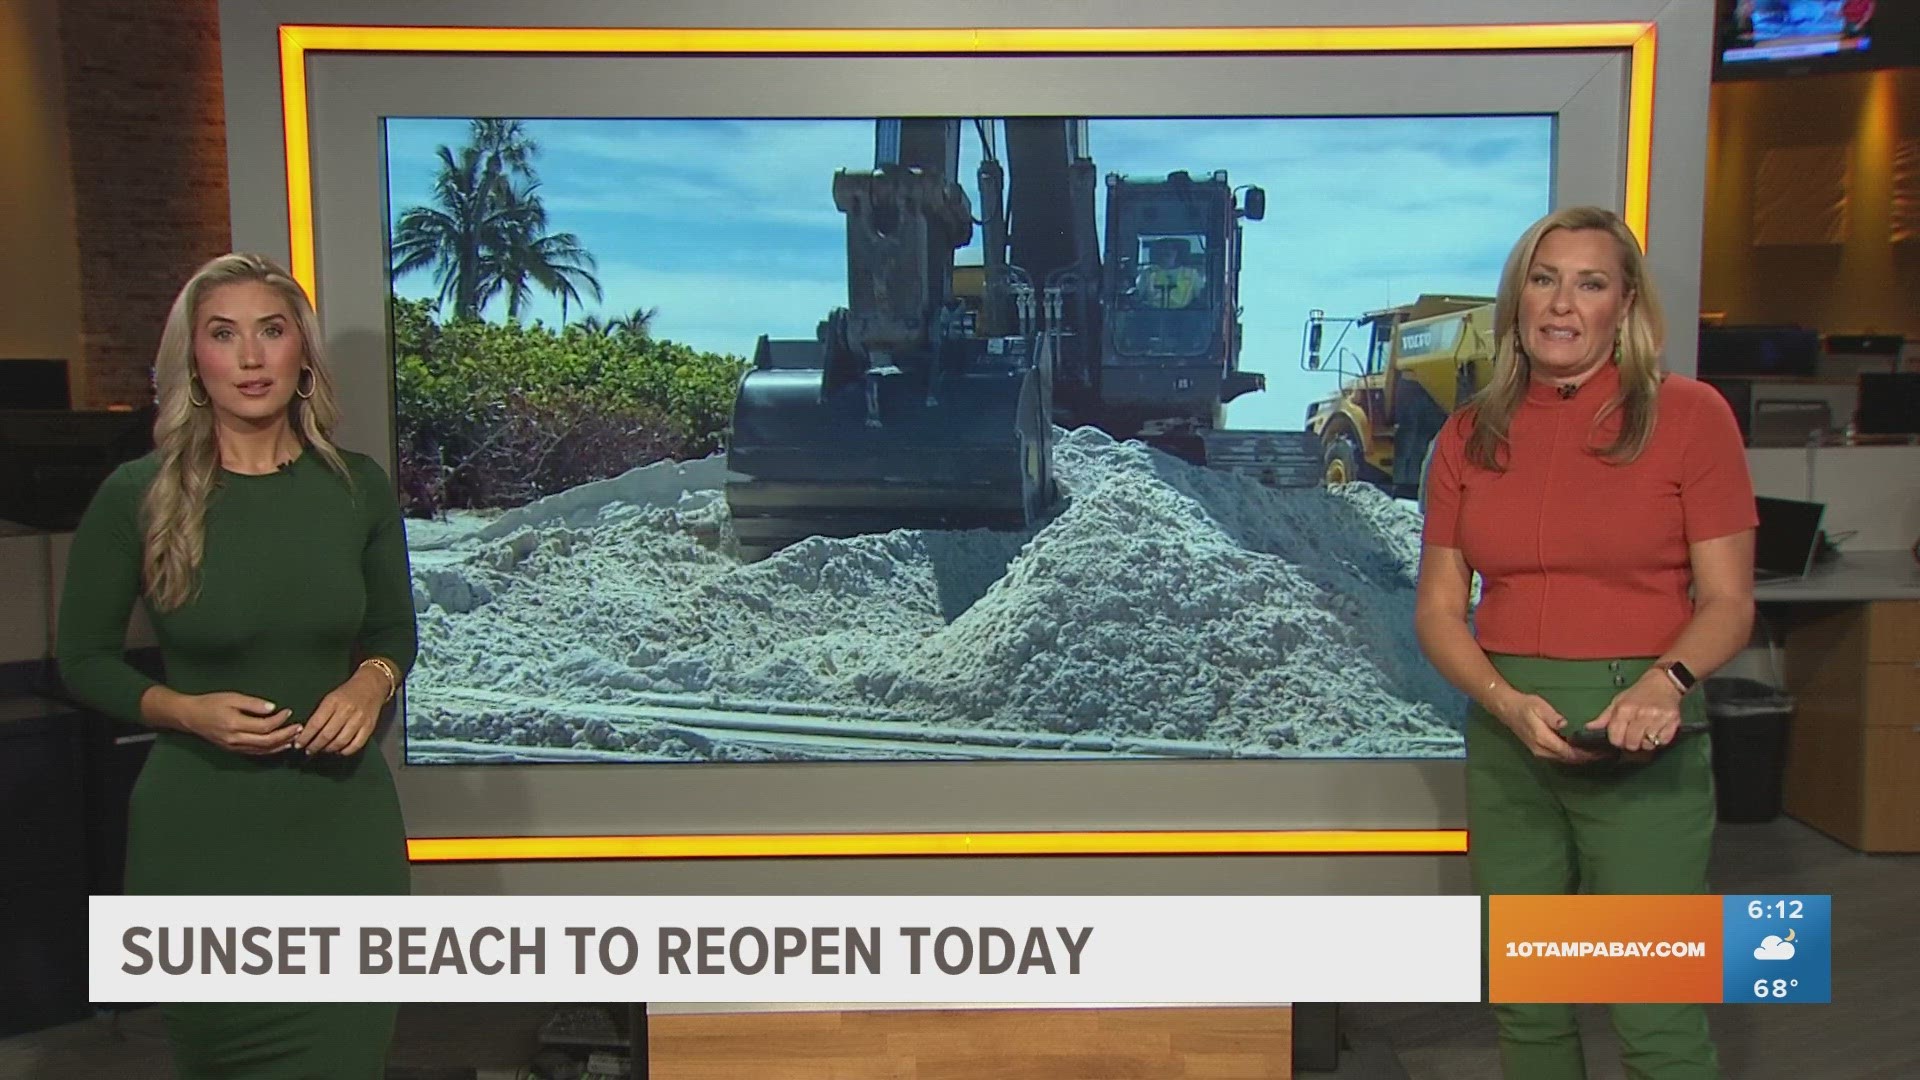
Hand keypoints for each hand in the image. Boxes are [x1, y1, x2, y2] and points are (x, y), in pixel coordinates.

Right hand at [178, 692, 298, 755]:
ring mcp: (234, 747)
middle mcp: (235, 739)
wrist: (190, 716)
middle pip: (267, 742)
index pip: (264, 727)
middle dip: (286, 735)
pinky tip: (280, 745)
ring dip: (281, 744)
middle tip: (300, 727)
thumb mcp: (231, 697)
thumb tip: (273, 708)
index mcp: (234, 725)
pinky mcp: (233, 750)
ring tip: (295, 737)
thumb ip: (252, 703)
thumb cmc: (211, 703)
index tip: (288, 711)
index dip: (279, 720)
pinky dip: (270, 750)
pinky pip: (256, 752)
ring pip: (263, 750)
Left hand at [295, 668, 387, 756]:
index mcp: (333, 702)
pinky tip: (338, 751)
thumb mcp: (330, 698)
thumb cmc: (346, 693)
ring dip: (328, 750)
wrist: (371, 686)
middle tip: (309, 751)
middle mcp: (347, 711)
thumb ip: (319, 714)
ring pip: (340, 742)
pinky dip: (345, 751)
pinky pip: (356, 745)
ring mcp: (359, 720)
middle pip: (327, 735)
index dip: (305, 737)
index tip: (298, 744)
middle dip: (315, 746)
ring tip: (322, 750)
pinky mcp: (369, 727)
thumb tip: (306, 734)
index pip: (316, 723)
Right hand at [1488, 687, 1603, 764]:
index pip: (1570, 752)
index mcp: (1544, 740)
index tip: (1602, 750)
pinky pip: (1561, 756)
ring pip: (1565, 759)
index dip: (1586, 754)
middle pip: (1570, 759)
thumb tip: (1566, 725)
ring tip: (1598, 752)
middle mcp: (1543, 750)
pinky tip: (1582, 750)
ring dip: (1581, 757)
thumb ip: (1553, 717)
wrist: (1508, 709)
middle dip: (1587, 757)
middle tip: (1606, 752)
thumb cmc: (1525, 706)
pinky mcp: (1541, 751)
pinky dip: (1573, 755)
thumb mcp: (1539, 706)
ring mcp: (1541, 752)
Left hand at [1584, 670, 1682, 753]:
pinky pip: (1664, 742)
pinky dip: (1660, 740)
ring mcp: (1658, 718)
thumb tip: (1589, 728)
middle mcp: (1641, 714)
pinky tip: (1657, 730)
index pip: (1616, 738)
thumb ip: (1604, 718)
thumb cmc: (1638, 693)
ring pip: (1649, 745)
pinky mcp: (1673, 721)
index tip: (1620, 738)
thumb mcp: (1618, 701)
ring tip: (1646, 731)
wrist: (1663, 682)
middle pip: (1632, 744)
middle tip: (1634, 735)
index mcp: (1624, 709)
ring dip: (1647, 742)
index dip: (1617, 741)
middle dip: (1631, 743)